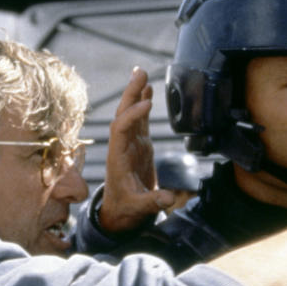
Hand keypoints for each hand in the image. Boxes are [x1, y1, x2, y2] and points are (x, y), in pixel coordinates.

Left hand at [98, 68, 174, 232]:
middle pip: (123, 115)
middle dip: (130, 94)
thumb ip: (152, 202)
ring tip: (141, 73)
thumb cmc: (127, 209)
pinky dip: (142, 104)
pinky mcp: (138, 145)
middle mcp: (121, 146)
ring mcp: (129, 144)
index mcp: (118, 158)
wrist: (121, 212)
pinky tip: (147, 89)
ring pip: (130, 113)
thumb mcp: (138, 208)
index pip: (120, 130)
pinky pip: (138, 120)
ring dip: (135, 94)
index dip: (132, 116)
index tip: (146, 105)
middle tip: (139, 73)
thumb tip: (168, 198)